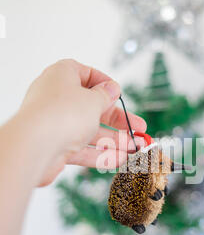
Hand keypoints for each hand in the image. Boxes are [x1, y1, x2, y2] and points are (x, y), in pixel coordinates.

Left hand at [19, 59, 146, 185]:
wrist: (34, 146)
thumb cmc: (63, 113)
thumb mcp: (93, 100)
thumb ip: (105, 95)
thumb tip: (111, 88)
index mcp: (63, 76)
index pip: (87, 74)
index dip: (106, 85)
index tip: (119, 95)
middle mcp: (57, 98)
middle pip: (94, 108)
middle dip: (119, 121)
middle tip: (139, 130)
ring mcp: (55, 123)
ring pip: (90, 131)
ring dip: (114, 140)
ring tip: (136, 149)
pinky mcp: (55, 146)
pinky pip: (82, 148)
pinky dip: (101, 154)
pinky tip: (120, 160)